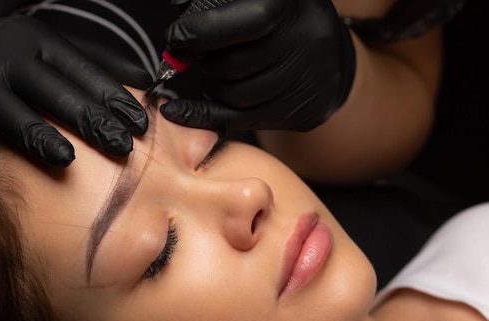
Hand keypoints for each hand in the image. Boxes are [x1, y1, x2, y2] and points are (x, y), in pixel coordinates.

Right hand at [0, 16, 150, 166]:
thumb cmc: (0, 63)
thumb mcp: (41, 54)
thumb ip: (85, 70)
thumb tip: (141, 83)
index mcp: (39, 43)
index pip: (85, 71)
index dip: (114, 98)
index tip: (142, 124)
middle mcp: (10, 56)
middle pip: (57, 92)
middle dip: (92, 121)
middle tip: (122, 148)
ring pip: (14, 110)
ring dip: (40, 136)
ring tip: (67, 159)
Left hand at [160, 0, 355, 131]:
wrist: (332, 56)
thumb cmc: (287, 22)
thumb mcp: (262, 1)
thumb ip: (223, 6)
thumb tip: (181, 26)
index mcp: (288, 6)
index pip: (230, 26)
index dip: (196, 35)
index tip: (176, 39)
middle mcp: (302, 42)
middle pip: (231, 65)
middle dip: (206, 64)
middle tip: (201, 58)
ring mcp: (303, 80)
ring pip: (235, 96)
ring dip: (212, 88)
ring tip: (214, 76)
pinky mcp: (299, 112)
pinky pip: (241, 120)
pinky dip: (206, 116)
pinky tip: (184, 112)